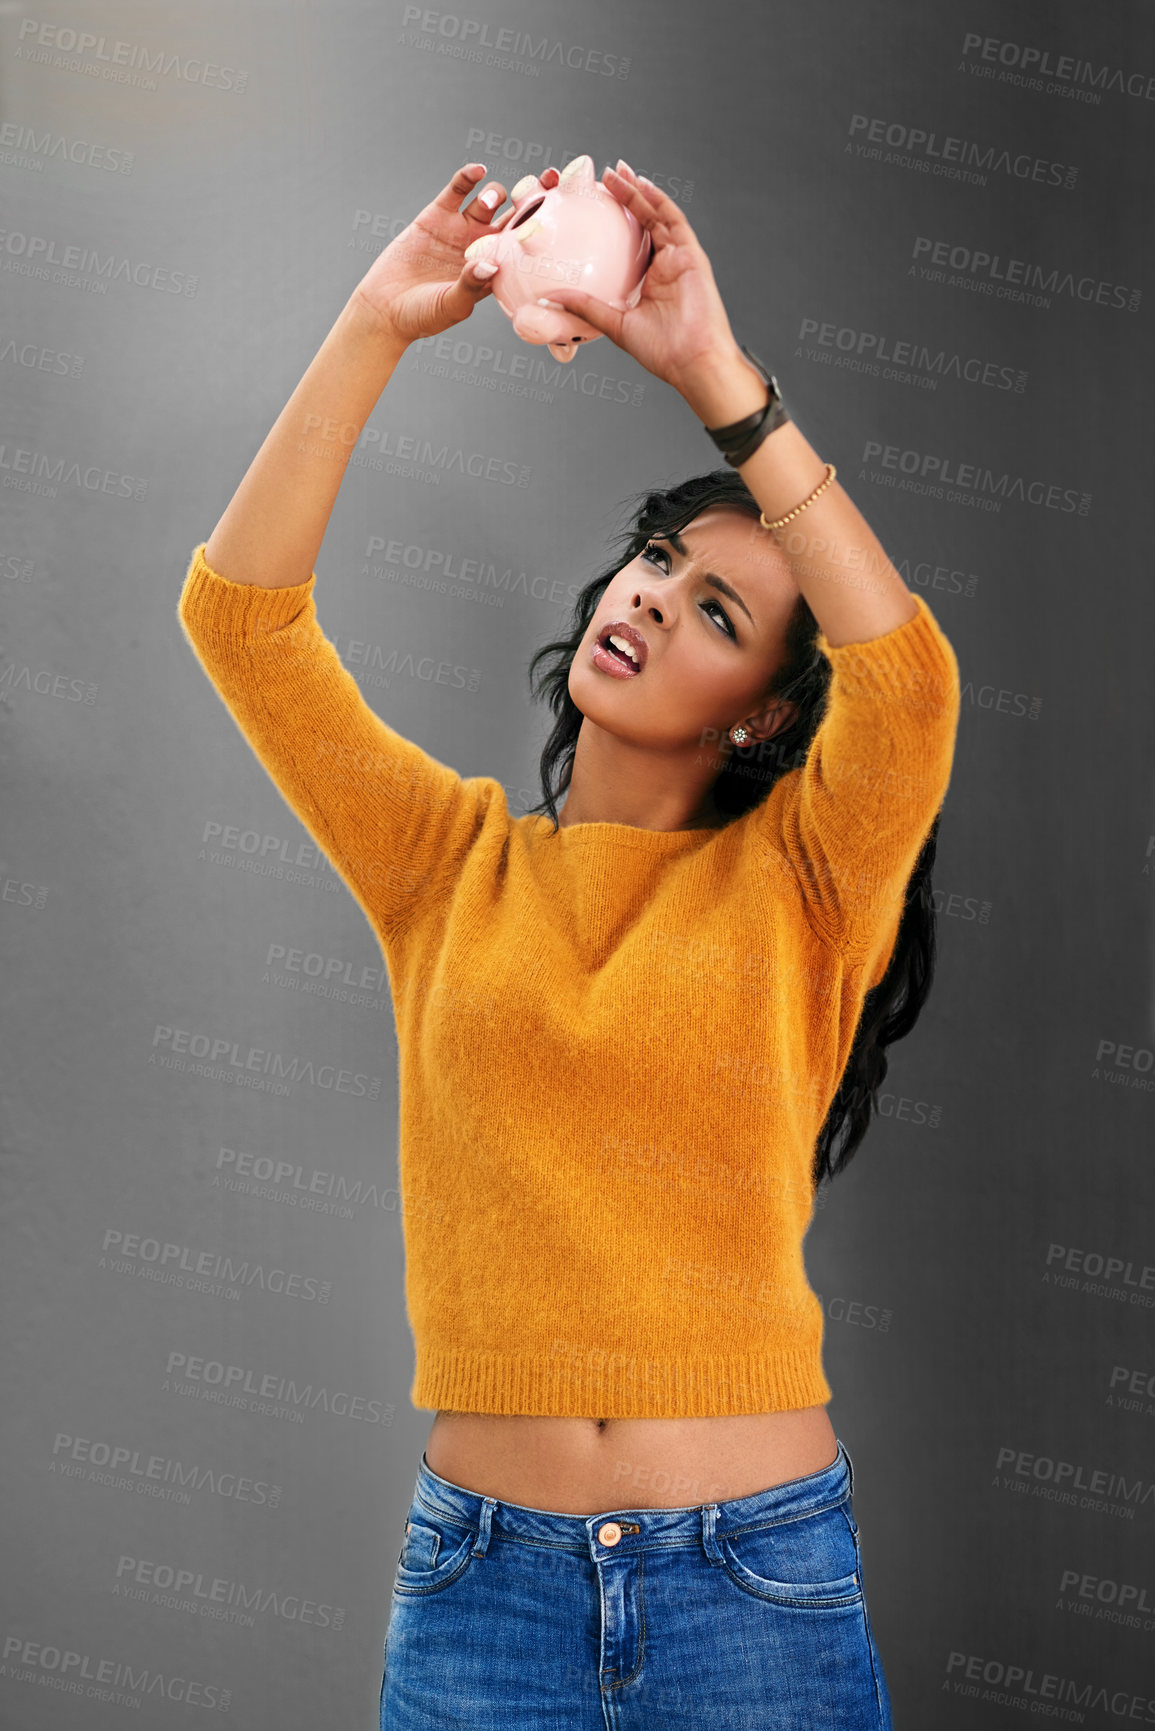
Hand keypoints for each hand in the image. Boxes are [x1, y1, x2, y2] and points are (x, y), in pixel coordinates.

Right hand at [352, 162, 558, 346]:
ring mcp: (461, 228)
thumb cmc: (423, 317)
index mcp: (496, 270)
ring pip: (489, 201)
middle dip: (532, 198)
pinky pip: (457, 190)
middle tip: (546, 183)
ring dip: (496, 195)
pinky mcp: (437, 215)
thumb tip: (491, 264)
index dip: (544, 229)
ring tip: (492, 200)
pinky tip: (477, 170)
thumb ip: (471, 285)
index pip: (526, 246)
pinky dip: (468, 178)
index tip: (562, 211)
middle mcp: (482, 246)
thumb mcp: (452, 306)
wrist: (385, 308)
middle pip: (514, 217)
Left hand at [536, 162, 748, 402]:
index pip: (629, 243)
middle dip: (624, 196)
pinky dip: (658, 201)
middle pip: (643, 222)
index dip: (613, 221)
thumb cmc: (662, 352)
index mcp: (649, 281)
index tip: (593, 206)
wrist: (692, 362)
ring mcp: (679, 258)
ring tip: (617, 172)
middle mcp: (665, 266)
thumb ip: (586, 307)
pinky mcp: (691, 255)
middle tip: (603, 177)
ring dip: (637, 191)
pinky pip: (673, 221)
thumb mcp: (615, 324)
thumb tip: (552, 297)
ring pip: (656, 215)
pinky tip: (641, 185)